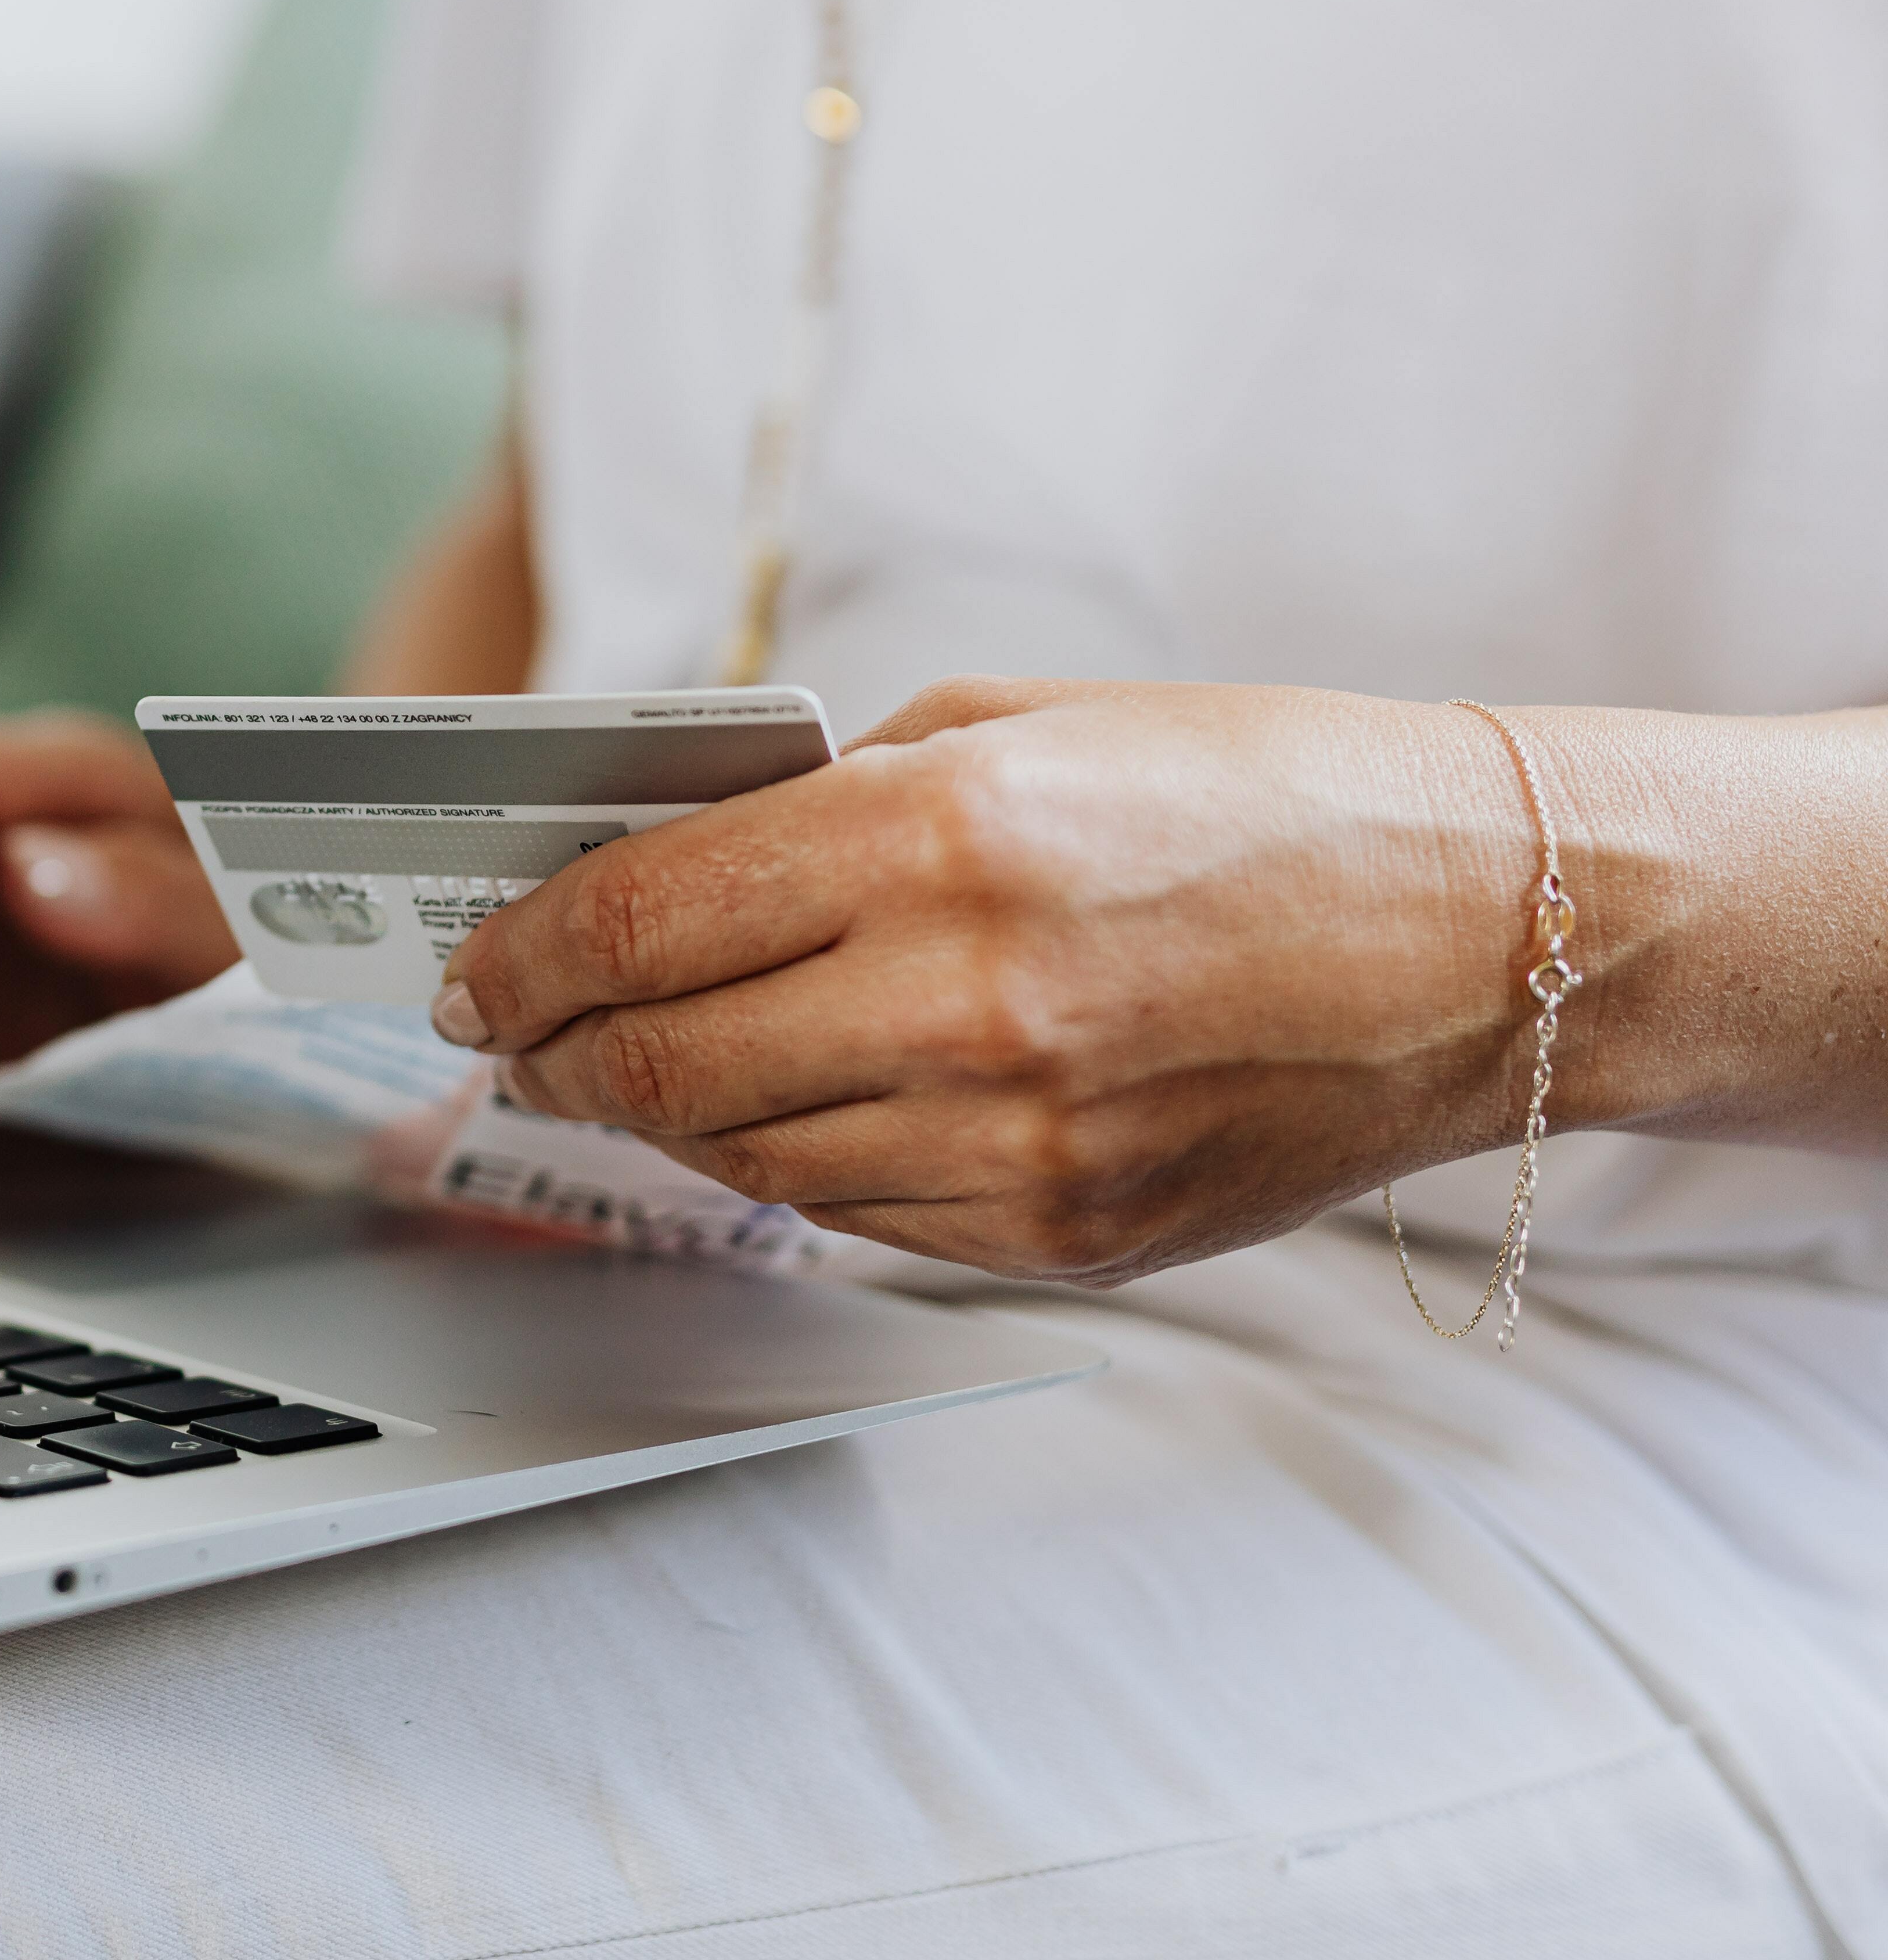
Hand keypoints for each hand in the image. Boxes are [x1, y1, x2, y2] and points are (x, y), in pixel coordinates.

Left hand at [429, 679, 1562, 1282]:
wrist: (1488, 931)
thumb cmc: (1257, 795)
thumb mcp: (1018, 724)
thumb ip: (822, 801)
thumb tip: (647, 865)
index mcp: (943, 839)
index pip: (636, 923)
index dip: (517, 957)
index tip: (471, 971)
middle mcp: (968, 1003)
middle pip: (653, 1062)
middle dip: (548, 1052)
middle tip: (511, 1036)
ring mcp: (1017, 1142)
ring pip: (737, 1156)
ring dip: (656, 1114)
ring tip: (628, 1066)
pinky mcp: (1061, 1236)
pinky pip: (852, 1215)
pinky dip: (787, 1163)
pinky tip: (784, 1110)